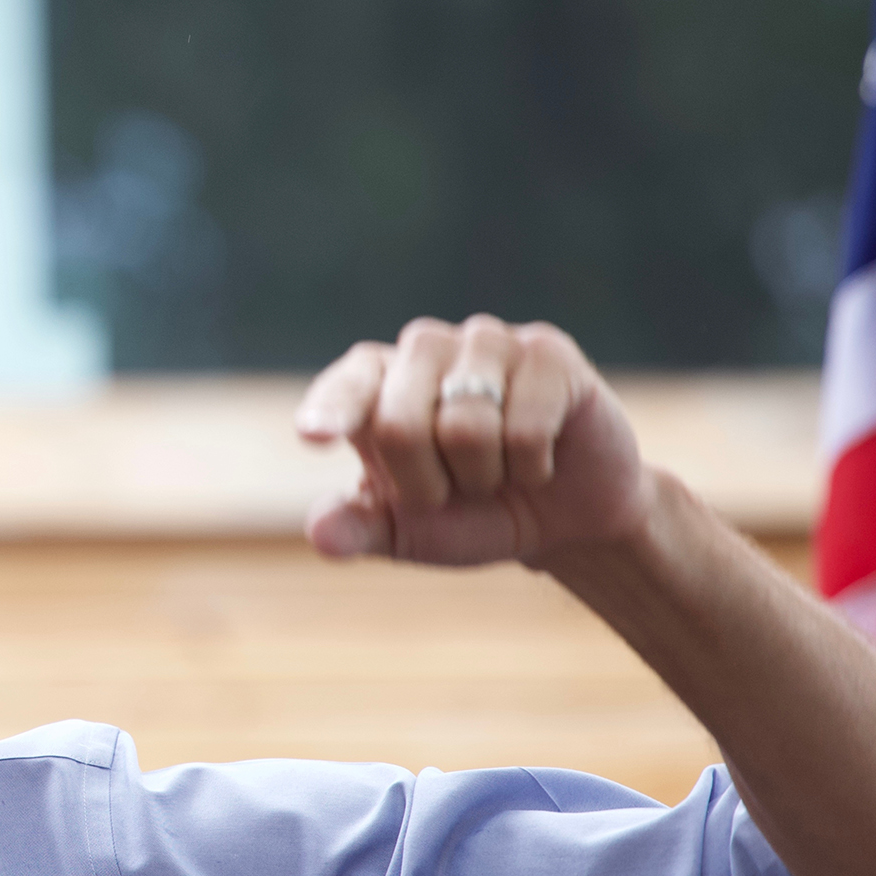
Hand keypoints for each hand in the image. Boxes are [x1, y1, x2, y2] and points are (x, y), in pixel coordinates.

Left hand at [294, 316, 650, 566]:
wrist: (563, 522)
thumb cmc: (470, 517)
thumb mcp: (407, 534)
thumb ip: (359, 529)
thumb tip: (321, 534)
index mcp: (374, 384)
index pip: (345, 388)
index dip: (330, 410)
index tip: (313, 435)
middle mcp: (422, 349)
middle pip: (398, 425)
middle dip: (425, 485)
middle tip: (453, 489)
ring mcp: (484, 341)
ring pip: (465, 427)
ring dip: (484, 475)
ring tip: (497, 470)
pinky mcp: (545, 351)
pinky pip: (526, 427)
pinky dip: (531, 466)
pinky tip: (539, 459)